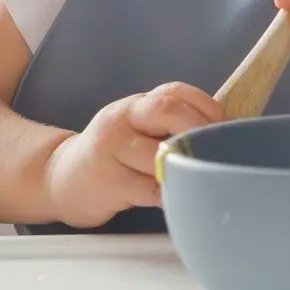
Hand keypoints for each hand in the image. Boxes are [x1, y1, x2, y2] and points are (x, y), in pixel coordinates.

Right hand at [43, 83, 223, 227]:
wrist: (61, 179)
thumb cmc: (113, 156)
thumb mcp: (136, 131)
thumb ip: (170, 127)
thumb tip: (223, 137)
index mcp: (136, 104)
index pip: (175, 92)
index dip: (207, 106)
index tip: (228, 127)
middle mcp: (122, 118)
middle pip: (167, 110)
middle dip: (200, 129)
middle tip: (219, 151)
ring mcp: (111, 148)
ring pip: (159, 153)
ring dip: (186, 167)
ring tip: (202, 177)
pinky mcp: (107, 181)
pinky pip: (148, 188)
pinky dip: (169, 193)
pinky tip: (178, 197)